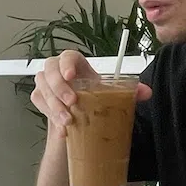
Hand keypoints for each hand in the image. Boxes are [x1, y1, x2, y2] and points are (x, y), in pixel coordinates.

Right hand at [30, 51, 150, 131]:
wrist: (78, 120)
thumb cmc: (93, 101)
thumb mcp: (110, 96)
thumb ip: (129, 92)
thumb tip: (146, 92)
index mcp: (76, 65)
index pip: (68, 57)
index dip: (66, 64)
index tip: (71, 76)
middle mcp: (58, 72)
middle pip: (50, 71)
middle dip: (59, 88)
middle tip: (72, 102)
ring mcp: (46, 84)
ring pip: (43, 89)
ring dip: (54, 106)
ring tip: (68, 121)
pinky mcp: (40, 98)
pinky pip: (40, 103)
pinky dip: (50, 116)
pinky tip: (62, 129)